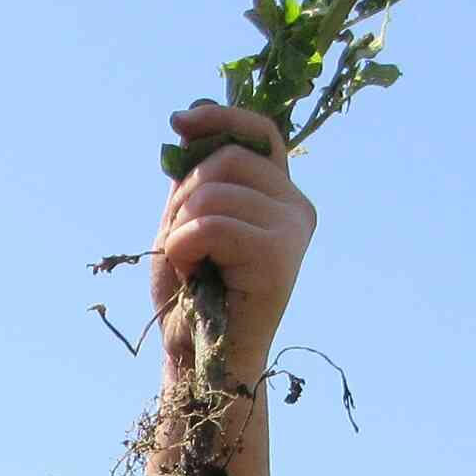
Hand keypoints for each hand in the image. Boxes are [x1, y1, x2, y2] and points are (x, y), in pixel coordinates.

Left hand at [149, 101, 315, 387]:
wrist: (199, 358)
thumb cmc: (190, 296)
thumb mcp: (186, 221)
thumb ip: (195, 176)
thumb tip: (189, 120)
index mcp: (279, 195)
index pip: (259, 132)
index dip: (220, 117)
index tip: (179, 122)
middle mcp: (296, 207)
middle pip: (227, 159)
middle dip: (184, 197)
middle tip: (181, 243)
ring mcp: (293, 230)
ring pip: (214, 192)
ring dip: (180, 229)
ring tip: (188, 264)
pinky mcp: (279, 256)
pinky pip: (212, 224)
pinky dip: (184, 246)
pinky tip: (191, 272)